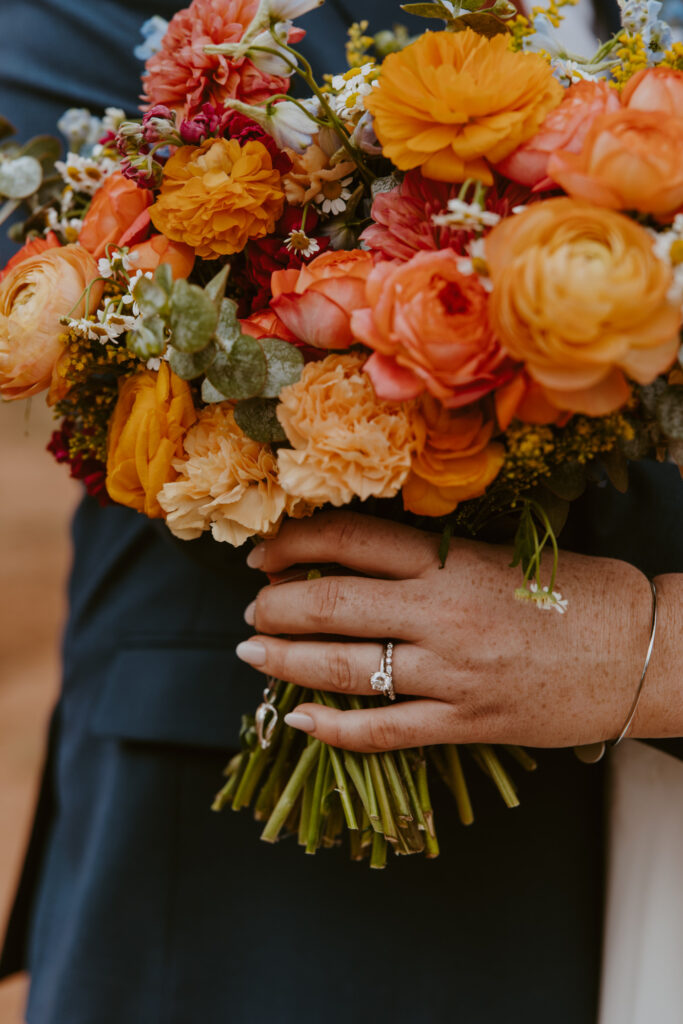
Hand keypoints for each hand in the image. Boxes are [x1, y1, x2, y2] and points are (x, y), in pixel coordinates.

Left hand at [236, 511, 676, 752]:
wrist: (644, 651)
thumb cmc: (580, 593)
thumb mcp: (502, 556)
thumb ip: (434, 561)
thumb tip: (360, 565)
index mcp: (452, 564)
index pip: (351, 542)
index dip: (294, 544)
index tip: (263, 554)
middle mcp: (442, 616)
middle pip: (333, 606)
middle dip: (276, 607)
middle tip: (251, 609)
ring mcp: (452, 675)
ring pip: (346, 671)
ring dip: (287, 662)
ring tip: (254, 653)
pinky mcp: (467, 723)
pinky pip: (386, 731)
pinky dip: (335, 730)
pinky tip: (301, 721)